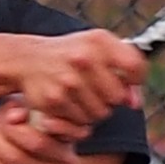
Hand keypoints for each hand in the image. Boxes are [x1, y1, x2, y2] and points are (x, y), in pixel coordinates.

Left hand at [0, 96, 82, 163]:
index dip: (42, 123)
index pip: (64, 128)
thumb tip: (13, 116)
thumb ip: (16, 107)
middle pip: (35, 143)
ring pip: (14, 162)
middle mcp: (66, 160)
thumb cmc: (19, 127)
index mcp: (69, 134)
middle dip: (6, 132)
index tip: (16, 118)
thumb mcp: (17, 109)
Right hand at [18, 30, 145, 128]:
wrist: (28, 60)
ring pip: (101, 113)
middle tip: (96, 88)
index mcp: (99, 41)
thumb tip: (134, 103)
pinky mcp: (55, 100)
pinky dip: (77, 117)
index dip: (136, 79)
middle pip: (118, 97)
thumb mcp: (98, 50)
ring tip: (81, 95)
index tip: (127, 81)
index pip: (135, 67)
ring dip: (94, 110)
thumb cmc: (70, 55)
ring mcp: (69, 81)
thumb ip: (125, 71)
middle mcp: (84, 58)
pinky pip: (81, 121)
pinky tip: (69, 102)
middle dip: (110, 98)